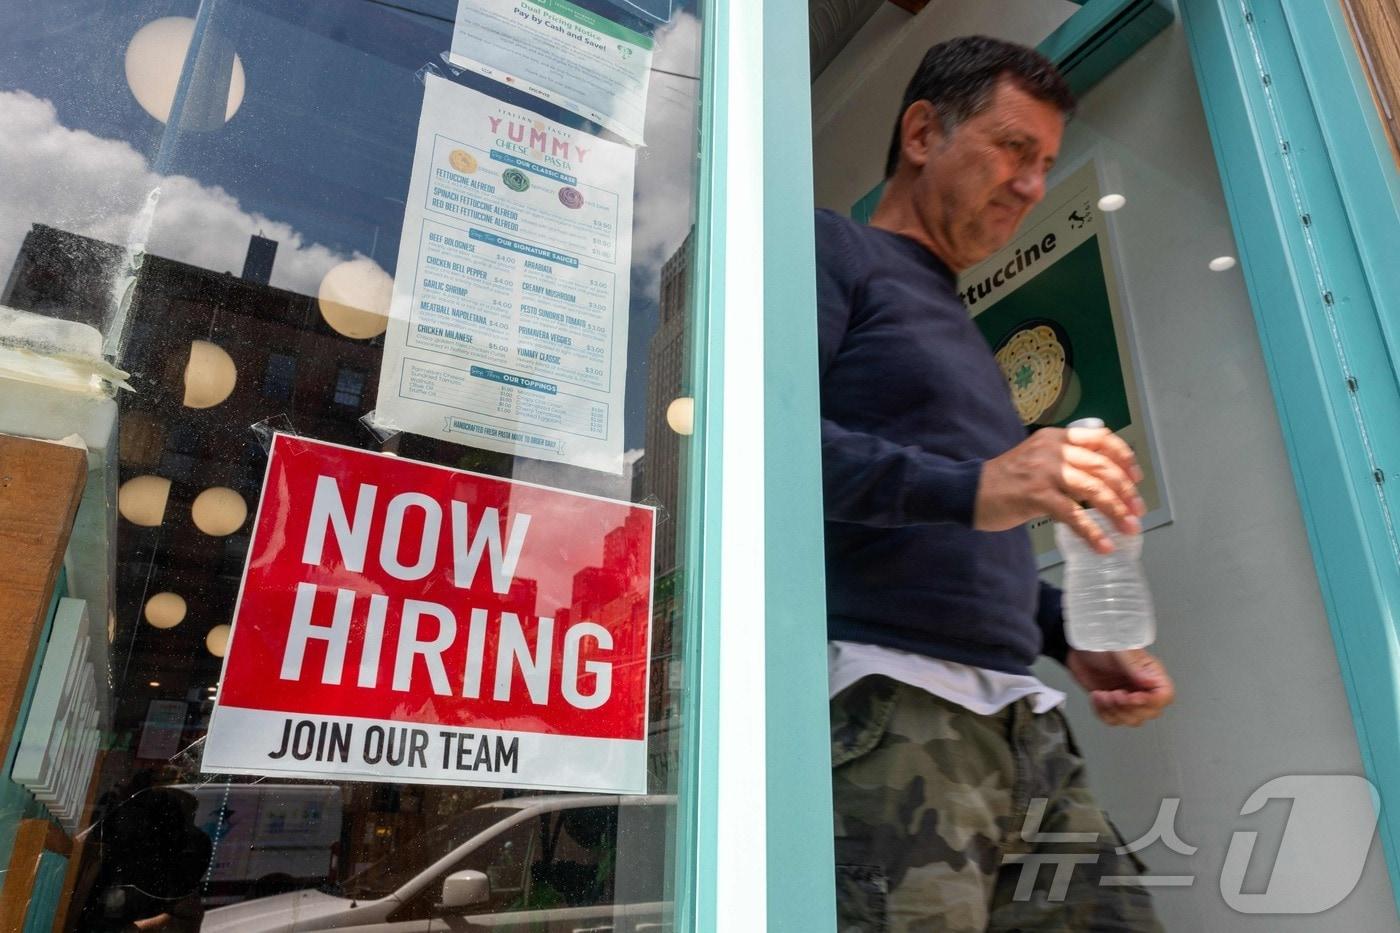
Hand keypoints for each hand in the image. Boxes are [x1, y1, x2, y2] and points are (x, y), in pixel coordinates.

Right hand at [973, 425, 1144, 552]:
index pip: (1100, 438)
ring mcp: (1044, 472)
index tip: (1136, 477)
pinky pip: (1073, 514)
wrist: (968, 490)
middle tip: (1137, 511)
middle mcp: (1053, 450)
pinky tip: (1102, 545)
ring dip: (1116, 511)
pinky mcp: (1036, 496)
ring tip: (1129, 528)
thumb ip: (1063, 461)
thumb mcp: (1036, 458)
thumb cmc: (1004, 480)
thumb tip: (1099, 480)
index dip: (1124, 457)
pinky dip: (1092, 532)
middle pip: (1102, 466)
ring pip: (1093, 488)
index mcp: (1055, 438)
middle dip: (1126, 491)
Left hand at [1066, 648, 1173, 725]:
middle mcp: (1142, 688)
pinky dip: (1103, 712)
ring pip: (1132, 719)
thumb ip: (1135, 668)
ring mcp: (1128, 698)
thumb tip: (1151, 682)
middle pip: (1150, 712)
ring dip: (1114, 710)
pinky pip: (1113, 720)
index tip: (1132, 697)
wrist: (1080, 649)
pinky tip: (1097, 697)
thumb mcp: (1120, 652)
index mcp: (1150, 673)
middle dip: (1129, 707)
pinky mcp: (1113, 704)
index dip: (1151, 701)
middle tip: (1115, 694)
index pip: (1164, 695)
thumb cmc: (1102, 644)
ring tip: (1104, 694)